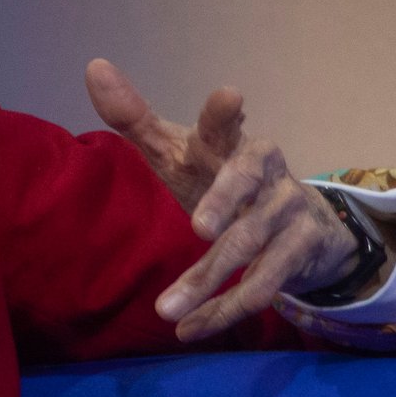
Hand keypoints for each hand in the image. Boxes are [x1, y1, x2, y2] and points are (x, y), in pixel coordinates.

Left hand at [85, 59, 365, 342]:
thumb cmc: (221, 181)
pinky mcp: (302, 251)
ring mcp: (289, 210)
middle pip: (244, 186)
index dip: (225, 114)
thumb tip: (93, 66)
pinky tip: (189, 330)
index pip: (225, 126)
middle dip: (224, 203)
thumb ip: (135, 118)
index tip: (230, 97)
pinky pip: (263, 286)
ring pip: (249, 246)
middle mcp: (266, 170)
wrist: (301, 225)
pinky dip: (223, 311)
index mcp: (230, 143)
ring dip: (206, 282)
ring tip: (164, 312)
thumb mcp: (180, 152)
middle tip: (198, 228)